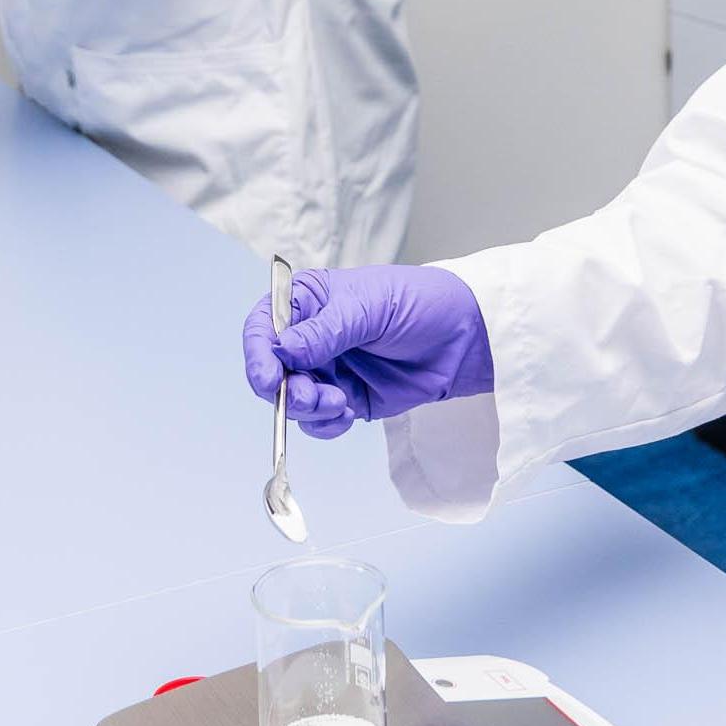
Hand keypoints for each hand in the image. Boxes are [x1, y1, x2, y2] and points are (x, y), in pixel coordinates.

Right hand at [240, 265, 494, 439]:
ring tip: (340, 403)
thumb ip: (326, 330)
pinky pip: (319, 421)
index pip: (265, 325)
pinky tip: (348, 414)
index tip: (267, 378)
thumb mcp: (371, 307)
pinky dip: (325, 424)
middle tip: (311, 395)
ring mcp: (329, 369)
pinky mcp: (347, 398)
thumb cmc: (421, 303)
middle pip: (273, 370)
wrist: (466, 337)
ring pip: (293, 400)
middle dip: (285, 389)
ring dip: (307, 408)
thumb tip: (281, 349)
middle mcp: (312, 337)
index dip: (259, 353)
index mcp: (311, 301)